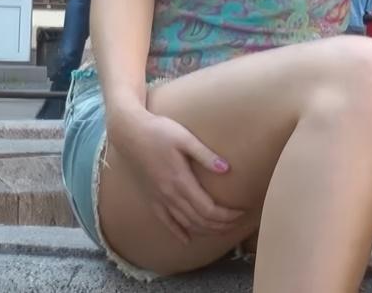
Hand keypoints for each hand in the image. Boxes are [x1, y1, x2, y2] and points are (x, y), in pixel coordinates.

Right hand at [110, 107, 245, 243]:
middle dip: (221, 225)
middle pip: (200, 221)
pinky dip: (179, 233)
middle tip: (238, 223)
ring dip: (206, 231)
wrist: (129, 133)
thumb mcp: (184, 138)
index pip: (209, 209)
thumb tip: (226, 169)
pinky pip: (166, 222)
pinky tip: (187, 239)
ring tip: (222, 229)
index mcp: (180, 181)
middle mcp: (170, 195)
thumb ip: (205, 155)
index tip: (242, 212)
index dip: (227, 215)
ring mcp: (160, 199)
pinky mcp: (152, 198)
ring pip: (186, 224)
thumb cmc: (158, 131)